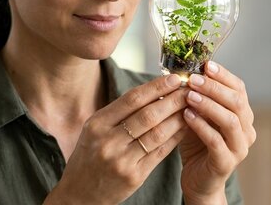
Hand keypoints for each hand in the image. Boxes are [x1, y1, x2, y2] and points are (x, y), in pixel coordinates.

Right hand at [44, 74, 187, 204]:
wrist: (80, 193)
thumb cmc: (90, 156)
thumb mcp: (95, 129)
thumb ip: (120, 112)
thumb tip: (155, 91)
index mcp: (97, 124)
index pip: (132, 99)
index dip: (156, 87)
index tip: (174, 78)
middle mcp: (108, 141)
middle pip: (148, 115)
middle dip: (172, 100)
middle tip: (189, 90)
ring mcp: (121, 160)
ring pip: (158, 133)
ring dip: (178, 118)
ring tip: (191, 107)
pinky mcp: (134, 176)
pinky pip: (160, 152)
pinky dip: (175, 137)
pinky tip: (185, 127)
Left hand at [179, 61, 255, 203]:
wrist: (197, 179)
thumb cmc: (196, 143)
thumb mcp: (198, 114)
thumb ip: (197, 96)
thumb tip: (184, 71)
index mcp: (242, 114)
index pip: (239, 88)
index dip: (223, 75)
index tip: (206, 64)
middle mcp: (246, 129)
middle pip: (237, 102)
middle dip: (214, 88)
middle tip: (193, 79)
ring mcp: (239, 147)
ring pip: (230, 120)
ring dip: (209, 105)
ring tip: (189, 96)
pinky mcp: (227, 163)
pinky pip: (216, 141)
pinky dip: (201, 126)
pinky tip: (186, 116)